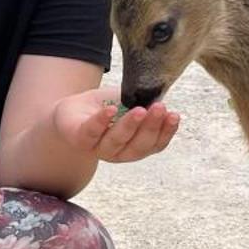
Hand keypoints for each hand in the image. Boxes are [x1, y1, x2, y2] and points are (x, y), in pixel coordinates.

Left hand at [52, 87, 179, 164]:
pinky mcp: (79, 138)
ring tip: (140, 109)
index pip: (154, 145)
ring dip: (130, 125)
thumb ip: (144, 103)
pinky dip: (101, 121)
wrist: (73, 111)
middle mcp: (118, 153)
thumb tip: (161, 96)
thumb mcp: (128, 104)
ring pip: (117, 142)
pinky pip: (91, 132)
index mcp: (134, 147)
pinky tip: (110, 109)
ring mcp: (98, 148)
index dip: (166, 132)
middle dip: (151, 127)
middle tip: (160, 108)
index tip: (174, 116)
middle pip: (138, 146)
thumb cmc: (105, 108)